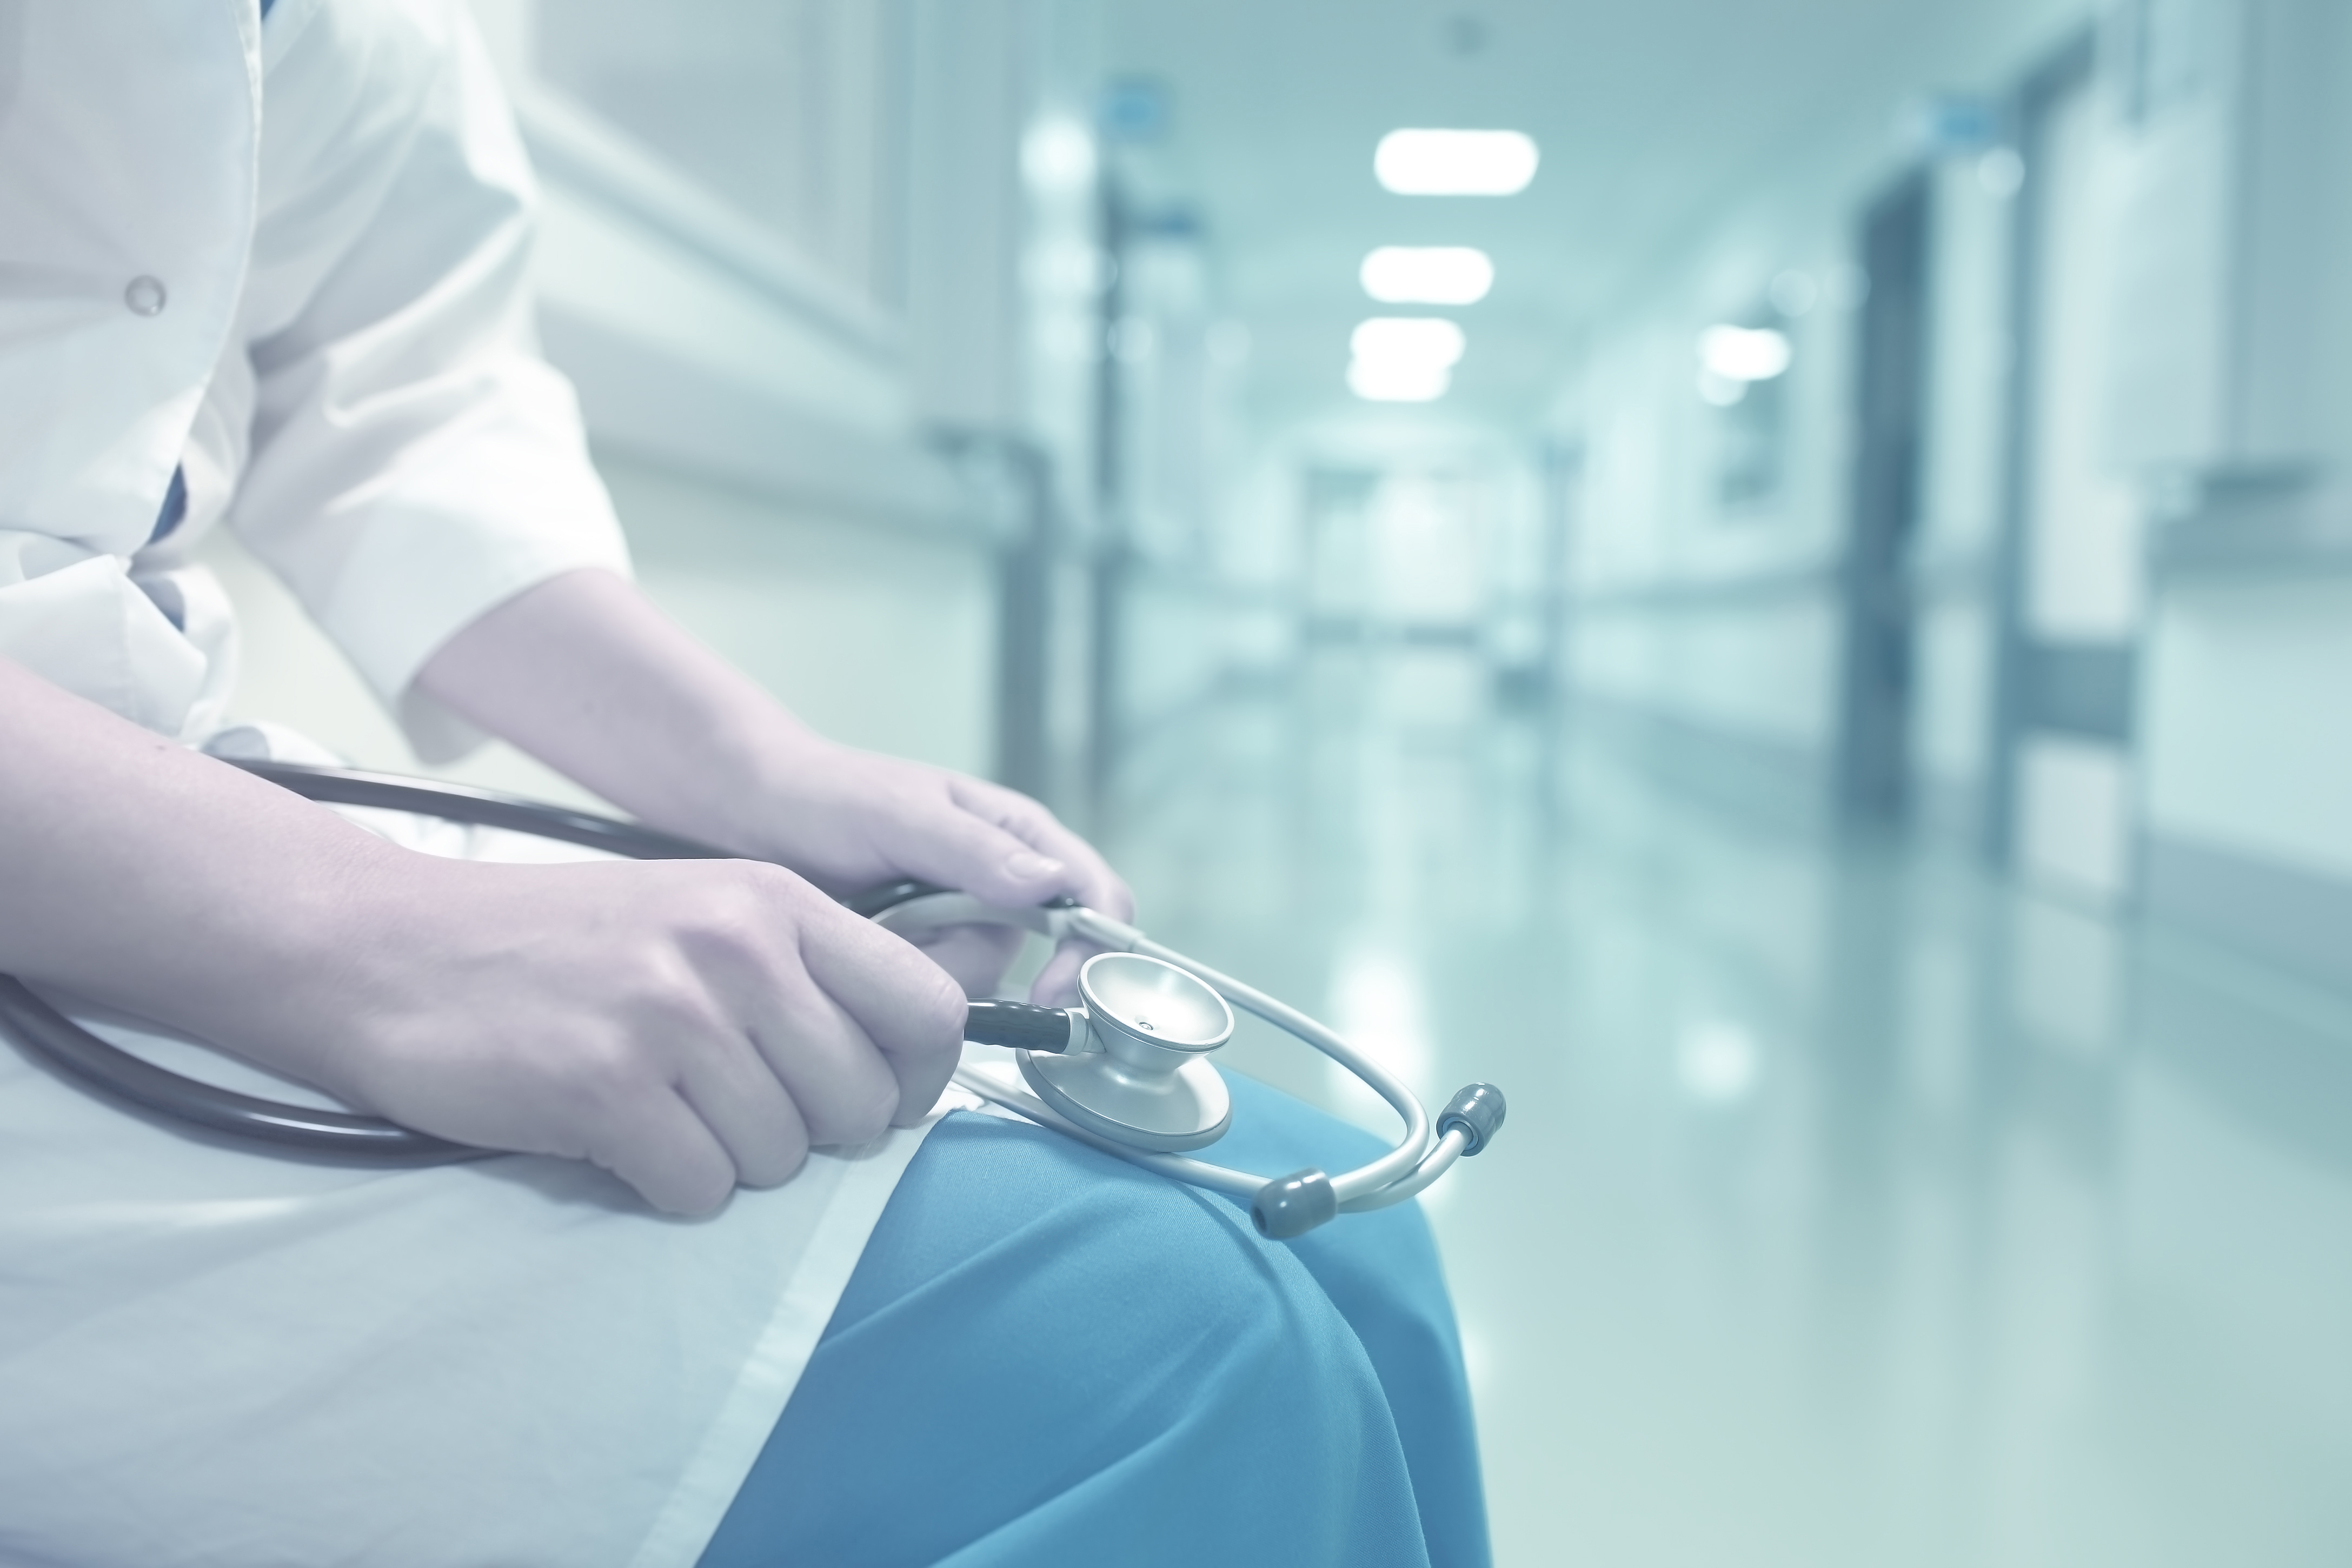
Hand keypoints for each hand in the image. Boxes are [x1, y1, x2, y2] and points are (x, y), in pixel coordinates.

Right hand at [311, 851, 966, 1214]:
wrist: (385, 953)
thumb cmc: (557, 948)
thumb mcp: (702, 914)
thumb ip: (808, 971)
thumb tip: (920, 1056)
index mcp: (774, 900)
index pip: (928, 1009)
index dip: (916, 1081)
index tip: (873, 1103)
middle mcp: (736, 947)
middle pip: (860, 1104)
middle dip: (812, 1136)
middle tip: (732, 1113)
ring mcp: (671, 1015)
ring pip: (781, 1157)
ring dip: (729, 1161)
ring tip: (662, 1112)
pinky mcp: (605, 1086)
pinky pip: (701, 1191)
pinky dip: (667, 1186)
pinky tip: (617, 1138)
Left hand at [728, 740, 1134, 1006]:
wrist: (752, 814)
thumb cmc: (827, 795)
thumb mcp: (899, 815)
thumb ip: (974, 849)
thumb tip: (1052, 883)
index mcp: (1019, 835)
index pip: (1093, 897)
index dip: (1089, 948)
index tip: (1054, 988)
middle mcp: (1004, 884)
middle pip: (1032, 958)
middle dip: (964, 959)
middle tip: (898, 930)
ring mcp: (962, 924)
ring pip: (976, 983)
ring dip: (918, 967)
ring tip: (866, 923)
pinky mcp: (923, 957)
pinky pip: (930, 995)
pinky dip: (893, 979)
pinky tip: (860, 943)